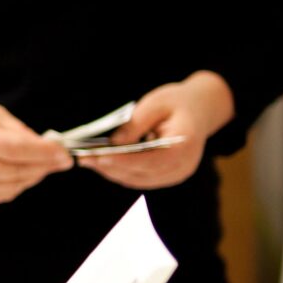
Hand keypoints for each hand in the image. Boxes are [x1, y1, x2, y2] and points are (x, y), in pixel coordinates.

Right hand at [0, 90, 72, 204]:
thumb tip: (48, 149)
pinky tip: (19, 172)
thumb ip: (19, 132)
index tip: (65, 154)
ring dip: (32, 177)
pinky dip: (16, 185)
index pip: (18, 151)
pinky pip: (0, 195)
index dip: (46, 154)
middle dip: (44, 167)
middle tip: (58, 159)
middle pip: (17, 172)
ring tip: (40, 164)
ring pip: (12, 188)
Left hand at [79, 71, 233, 191]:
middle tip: (83, 157)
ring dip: (111, 171)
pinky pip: (139, 179)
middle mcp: (183, 165)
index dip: (126, 160)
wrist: (200, 110)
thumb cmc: (177, 102)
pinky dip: (120, 171)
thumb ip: (136, 124)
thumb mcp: (155, 103)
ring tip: (87, 160)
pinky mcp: (167, 177)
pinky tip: (101, 162)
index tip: (100, 157)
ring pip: (137, 179)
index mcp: (185, 144)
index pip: (153, 159)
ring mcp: (176, 174)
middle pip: (141, 173)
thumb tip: (114, 143)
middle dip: (110, 166)